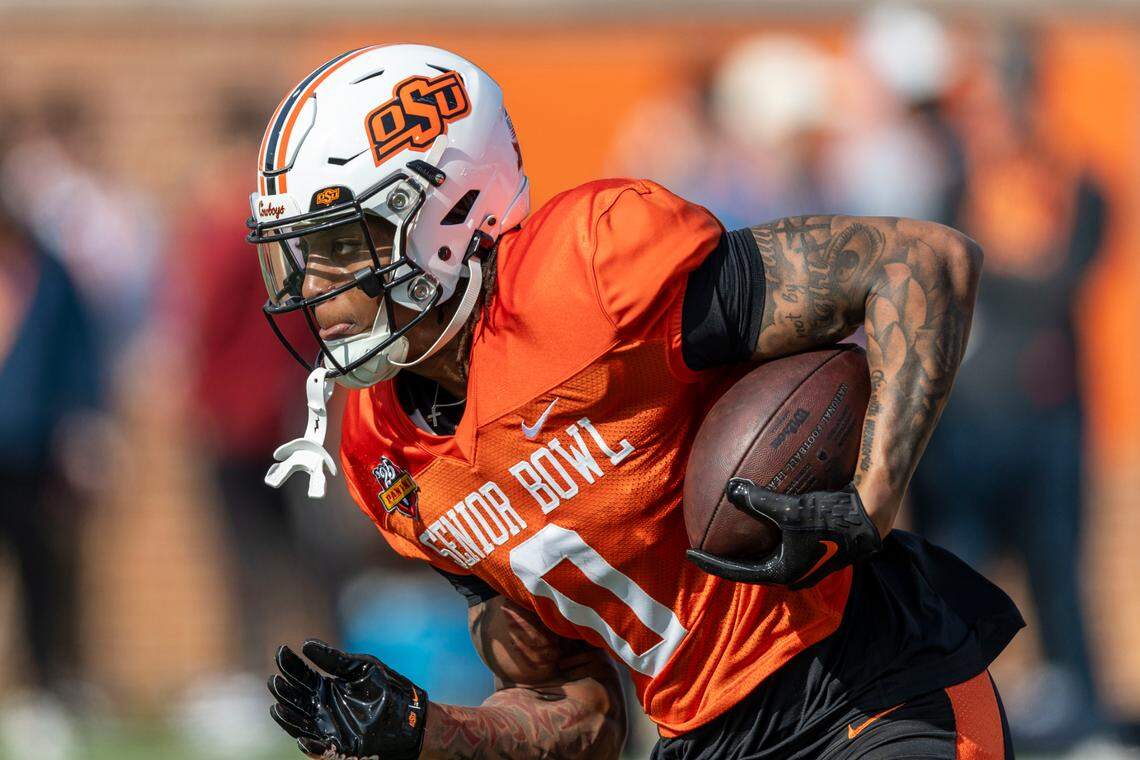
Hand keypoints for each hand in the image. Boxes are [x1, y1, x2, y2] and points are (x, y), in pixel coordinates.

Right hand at [269, 639, 427, 758]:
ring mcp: (329, 727)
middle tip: (275, 680)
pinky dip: (310, 746)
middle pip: (296, 700)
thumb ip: (335, 660)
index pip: (302, 676)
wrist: (410, 714)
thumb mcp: (361, 668)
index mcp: (327, 687)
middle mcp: (323, 707)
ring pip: (301, 724)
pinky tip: (302, 738)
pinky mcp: (340, 747)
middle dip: (284, 691)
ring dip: (288, 718)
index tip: (281, 651)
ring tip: (277, 707)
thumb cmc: (387, 687)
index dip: (290, 665)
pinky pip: (321, 750)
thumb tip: (307, 644)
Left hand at [686, 479, 881, 589]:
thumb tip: (729, 488)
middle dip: (726, 553)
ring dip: (745, 542)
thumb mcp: (790, 510)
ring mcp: (802, 561)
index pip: (735, 572)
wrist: (871, 518)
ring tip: (724, 528)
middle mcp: (791, 572)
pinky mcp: (811, 547)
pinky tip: (756, 511)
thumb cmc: (832, 519)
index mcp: (781, 573)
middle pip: (748, 565)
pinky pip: (778, 540)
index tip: (689, 553)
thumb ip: (757, 501)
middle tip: (703, 541)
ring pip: (764, 553)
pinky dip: (762, 529)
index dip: (710, 562)